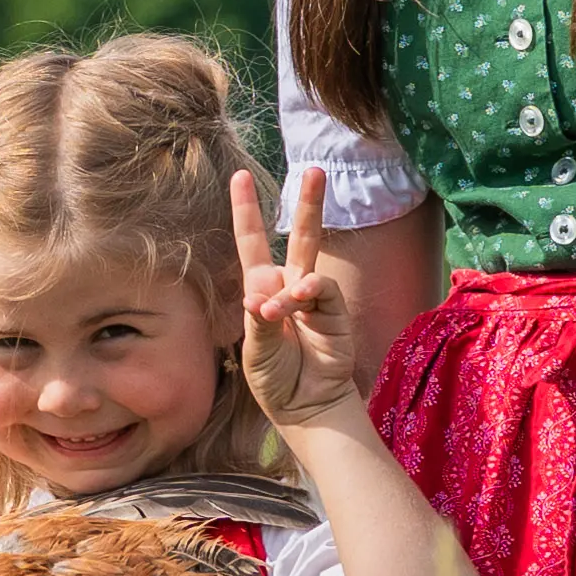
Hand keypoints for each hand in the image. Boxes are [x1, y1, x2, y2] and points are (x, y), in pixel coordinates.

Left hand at [230, 165, 374, 429]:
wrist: (306, 406)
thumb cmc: (275, 379)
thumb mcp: (255, 352)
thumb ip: (258, 322)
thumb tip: (260, 296)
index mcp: (262, 289)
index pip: (252, 242)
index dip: (247, 210)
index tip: (240, 176)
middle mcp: (290, 285)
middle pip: (299, 234)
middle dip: (308, 203)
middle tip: (316, 170)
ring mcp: (315, 296)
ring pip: (312, 260)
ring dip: (289, 286)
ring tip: (275, 316)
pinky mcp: (335, 310)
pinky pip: (321, 289)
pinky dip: (306, 294)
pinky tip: (297, 306)